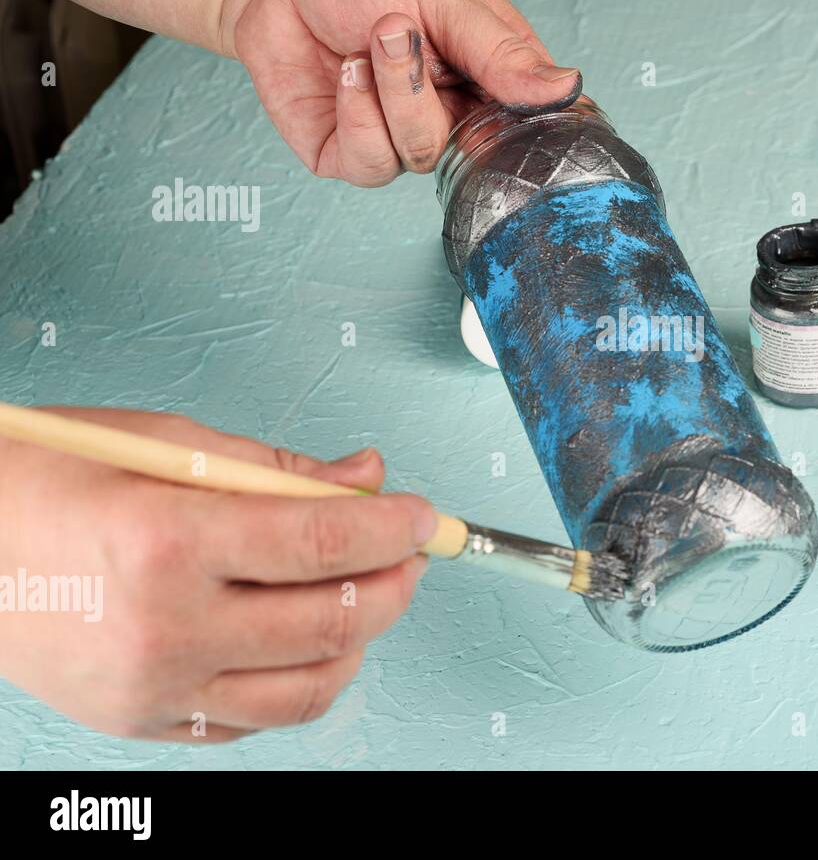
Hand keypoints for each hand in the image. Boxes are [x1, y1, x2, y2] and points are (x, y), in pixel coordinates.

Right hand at [0, 408, 432, 741]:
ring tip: (367, 593)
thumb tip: (365, 476)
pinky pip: (258, 720)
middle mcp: (164, 627)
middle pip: (332, 621)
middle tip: (409, 550)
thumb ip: (277, 470)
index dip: (393, 526)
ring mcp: (155, 688)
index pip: (322, 541)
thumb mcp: (164, 442)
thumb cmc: (46, 481)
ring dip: (361, 638)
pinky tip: (304, 637)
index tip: (423, 515)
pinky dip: (302, 679)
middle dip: (396, 581)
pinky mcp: (145, 723)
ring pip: (310, 687)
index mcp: (167, 541)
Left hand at [220, 0, 581, 185]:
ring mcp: (402, 138)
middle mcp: (451, 115)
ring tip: (364, 44)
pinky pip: (372, 163)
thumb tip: (565, 88)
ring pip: (421, 154)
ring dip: (390, 93)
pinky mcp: (353, 155)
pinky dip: (356, 115)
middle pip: (473, 147)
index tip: (499, 87)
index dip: (522, 118)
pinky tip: (345, 74)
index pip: (531, 122)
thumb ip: (503, 51)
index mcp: (490, 77)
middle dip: (427, 87)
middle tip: (397, 28)